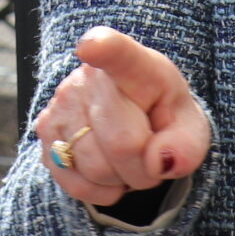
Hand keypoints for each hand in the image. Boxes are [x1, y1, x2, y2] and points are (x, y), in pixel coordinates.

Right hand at [32, 27, 211, 207]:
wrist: (134, 118)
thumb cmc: (162, 118)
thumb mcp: (189, 129)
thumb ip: (186, 146)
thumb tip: (158, 162)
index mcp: (136, 66)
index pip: (119, 54)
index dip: (105, 49)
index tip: (92, 45)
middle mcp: (90, 78)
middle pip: (121, 144)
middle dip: (144, 168)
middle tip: (150, 158)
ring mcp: (62, 104)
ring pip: (95, 168)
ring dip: (120, 179)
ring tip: (128, 160)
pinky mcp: (45, 132)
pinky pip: (73, 181)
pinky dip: (98, 189)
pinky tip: (108, 172)